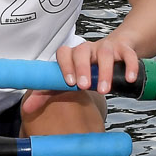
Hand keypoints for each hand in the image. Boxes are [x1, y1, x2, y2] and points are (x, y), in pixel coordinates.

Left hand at [21, 33, 139, 112]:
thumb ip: (48, 92)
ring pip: (105, 54)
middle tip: (85, 87)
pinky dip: (129, 66)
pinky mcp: (124, 49)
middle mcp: (89, 49)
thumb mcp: (70, 80)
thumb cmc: (90, 69)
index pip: (64, 53)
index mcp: (74, 54)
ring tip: (104, 90)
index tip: (69, 83)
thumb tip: (27, 108)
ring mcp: (107, 47)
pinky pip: (127, 54)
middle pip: (82, 51)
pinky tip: (129, 79)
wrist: (117, 52)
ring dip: (104, 71)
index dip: (65, 66)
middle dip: (83, 68)